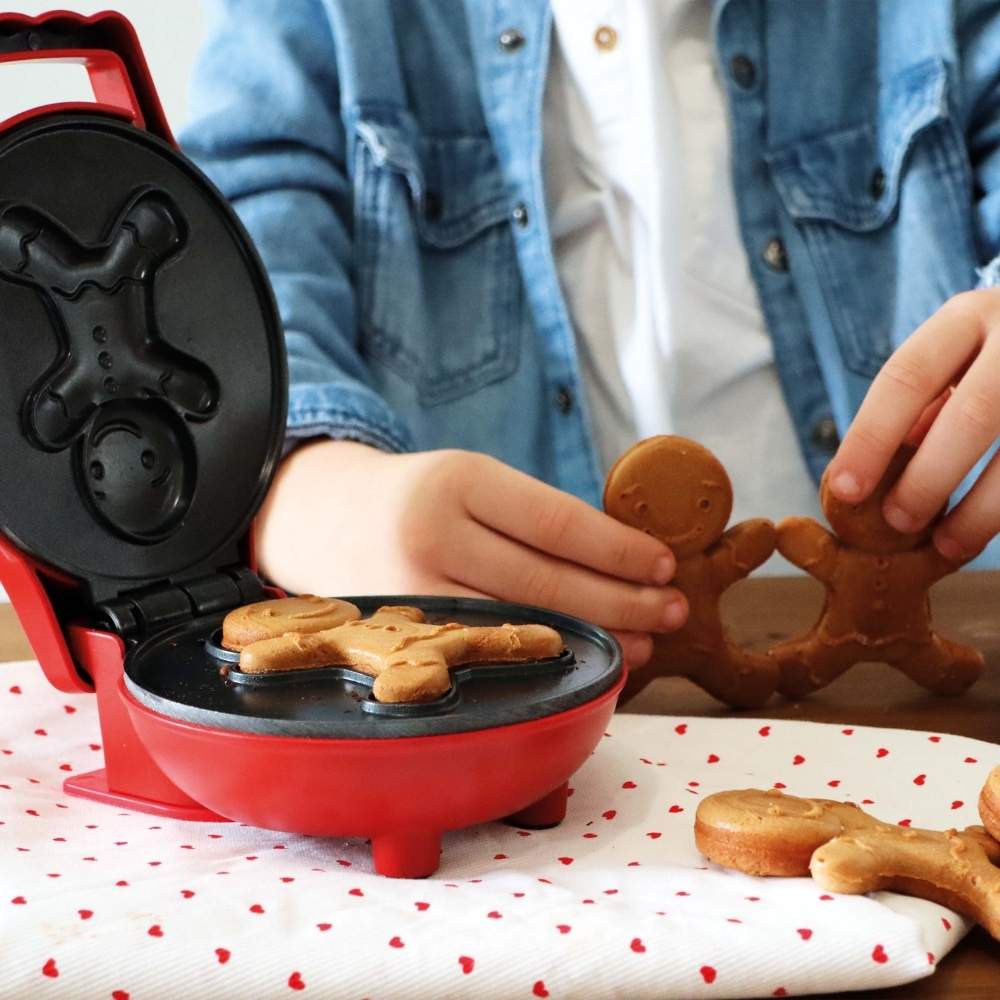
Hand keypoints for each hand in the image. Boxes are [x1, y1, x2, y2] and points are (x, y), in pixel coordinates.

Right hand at [255, 440, 687, 669]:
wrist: (319, 514)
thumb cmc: (419, 496)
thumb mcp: (470, 478)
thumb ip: (533, 517)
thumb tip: (626, 561)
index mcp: (457, 480)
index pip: (557, 522)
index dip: (619, 550)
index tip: (665, 565)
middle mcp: (430, 535)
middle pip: (546, 581)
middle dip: (621, 602)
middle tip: (673, 612)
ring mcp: (411, 593)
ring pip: (519, 625)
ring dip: (591, 637)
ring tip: (643, 644)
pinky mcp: (400, 636)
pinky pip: (485, 653)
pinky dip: (540, 659)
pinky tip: (577, 659)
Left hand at [826, 289, 999, 560]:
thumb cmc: (995, 356)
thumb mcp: (957, 357)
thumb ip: (921, 405)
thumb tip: (870, 472)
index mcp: (969, 318)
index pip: (905, 377)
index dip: (871, 437)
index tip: (844, 490)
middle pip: (972, 414)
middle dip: (929, 477)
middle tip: (896, 522)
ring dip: (981, 510)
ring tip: (945, 547)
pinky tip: (986, 534)